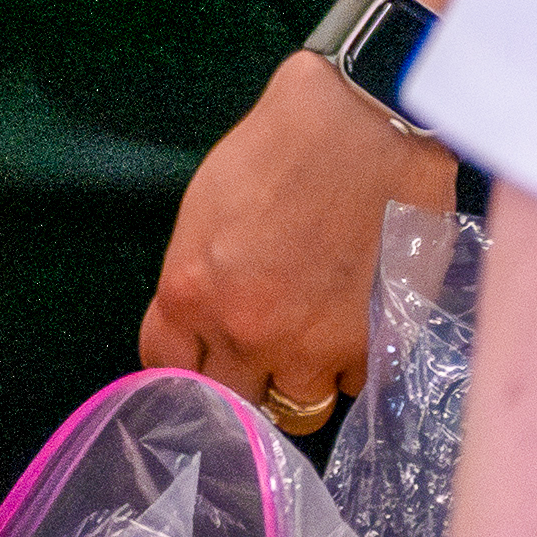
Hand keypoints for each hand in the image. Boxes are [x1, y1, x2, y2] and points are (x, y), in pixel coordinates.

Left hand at [136, 46, 453, 432]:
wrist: (359, 128)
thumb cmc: (276, 150)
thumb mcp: (204, 210)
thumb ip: (199, 279)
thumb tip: (204, 320)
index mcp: (191, 294)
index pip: (166, 370)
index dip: (183, 372)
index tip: (199, 366)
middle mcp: (244, 334)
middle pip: (230, 406)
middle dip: (240, 388)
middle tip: (258, 361)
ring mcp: (310, 349)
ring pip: (296, 408)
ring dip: (300, 382)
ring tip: (313, 344)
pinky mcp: (370, 347)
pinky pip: (352, 386)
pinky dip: (351, 367)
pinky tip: (355, 327)